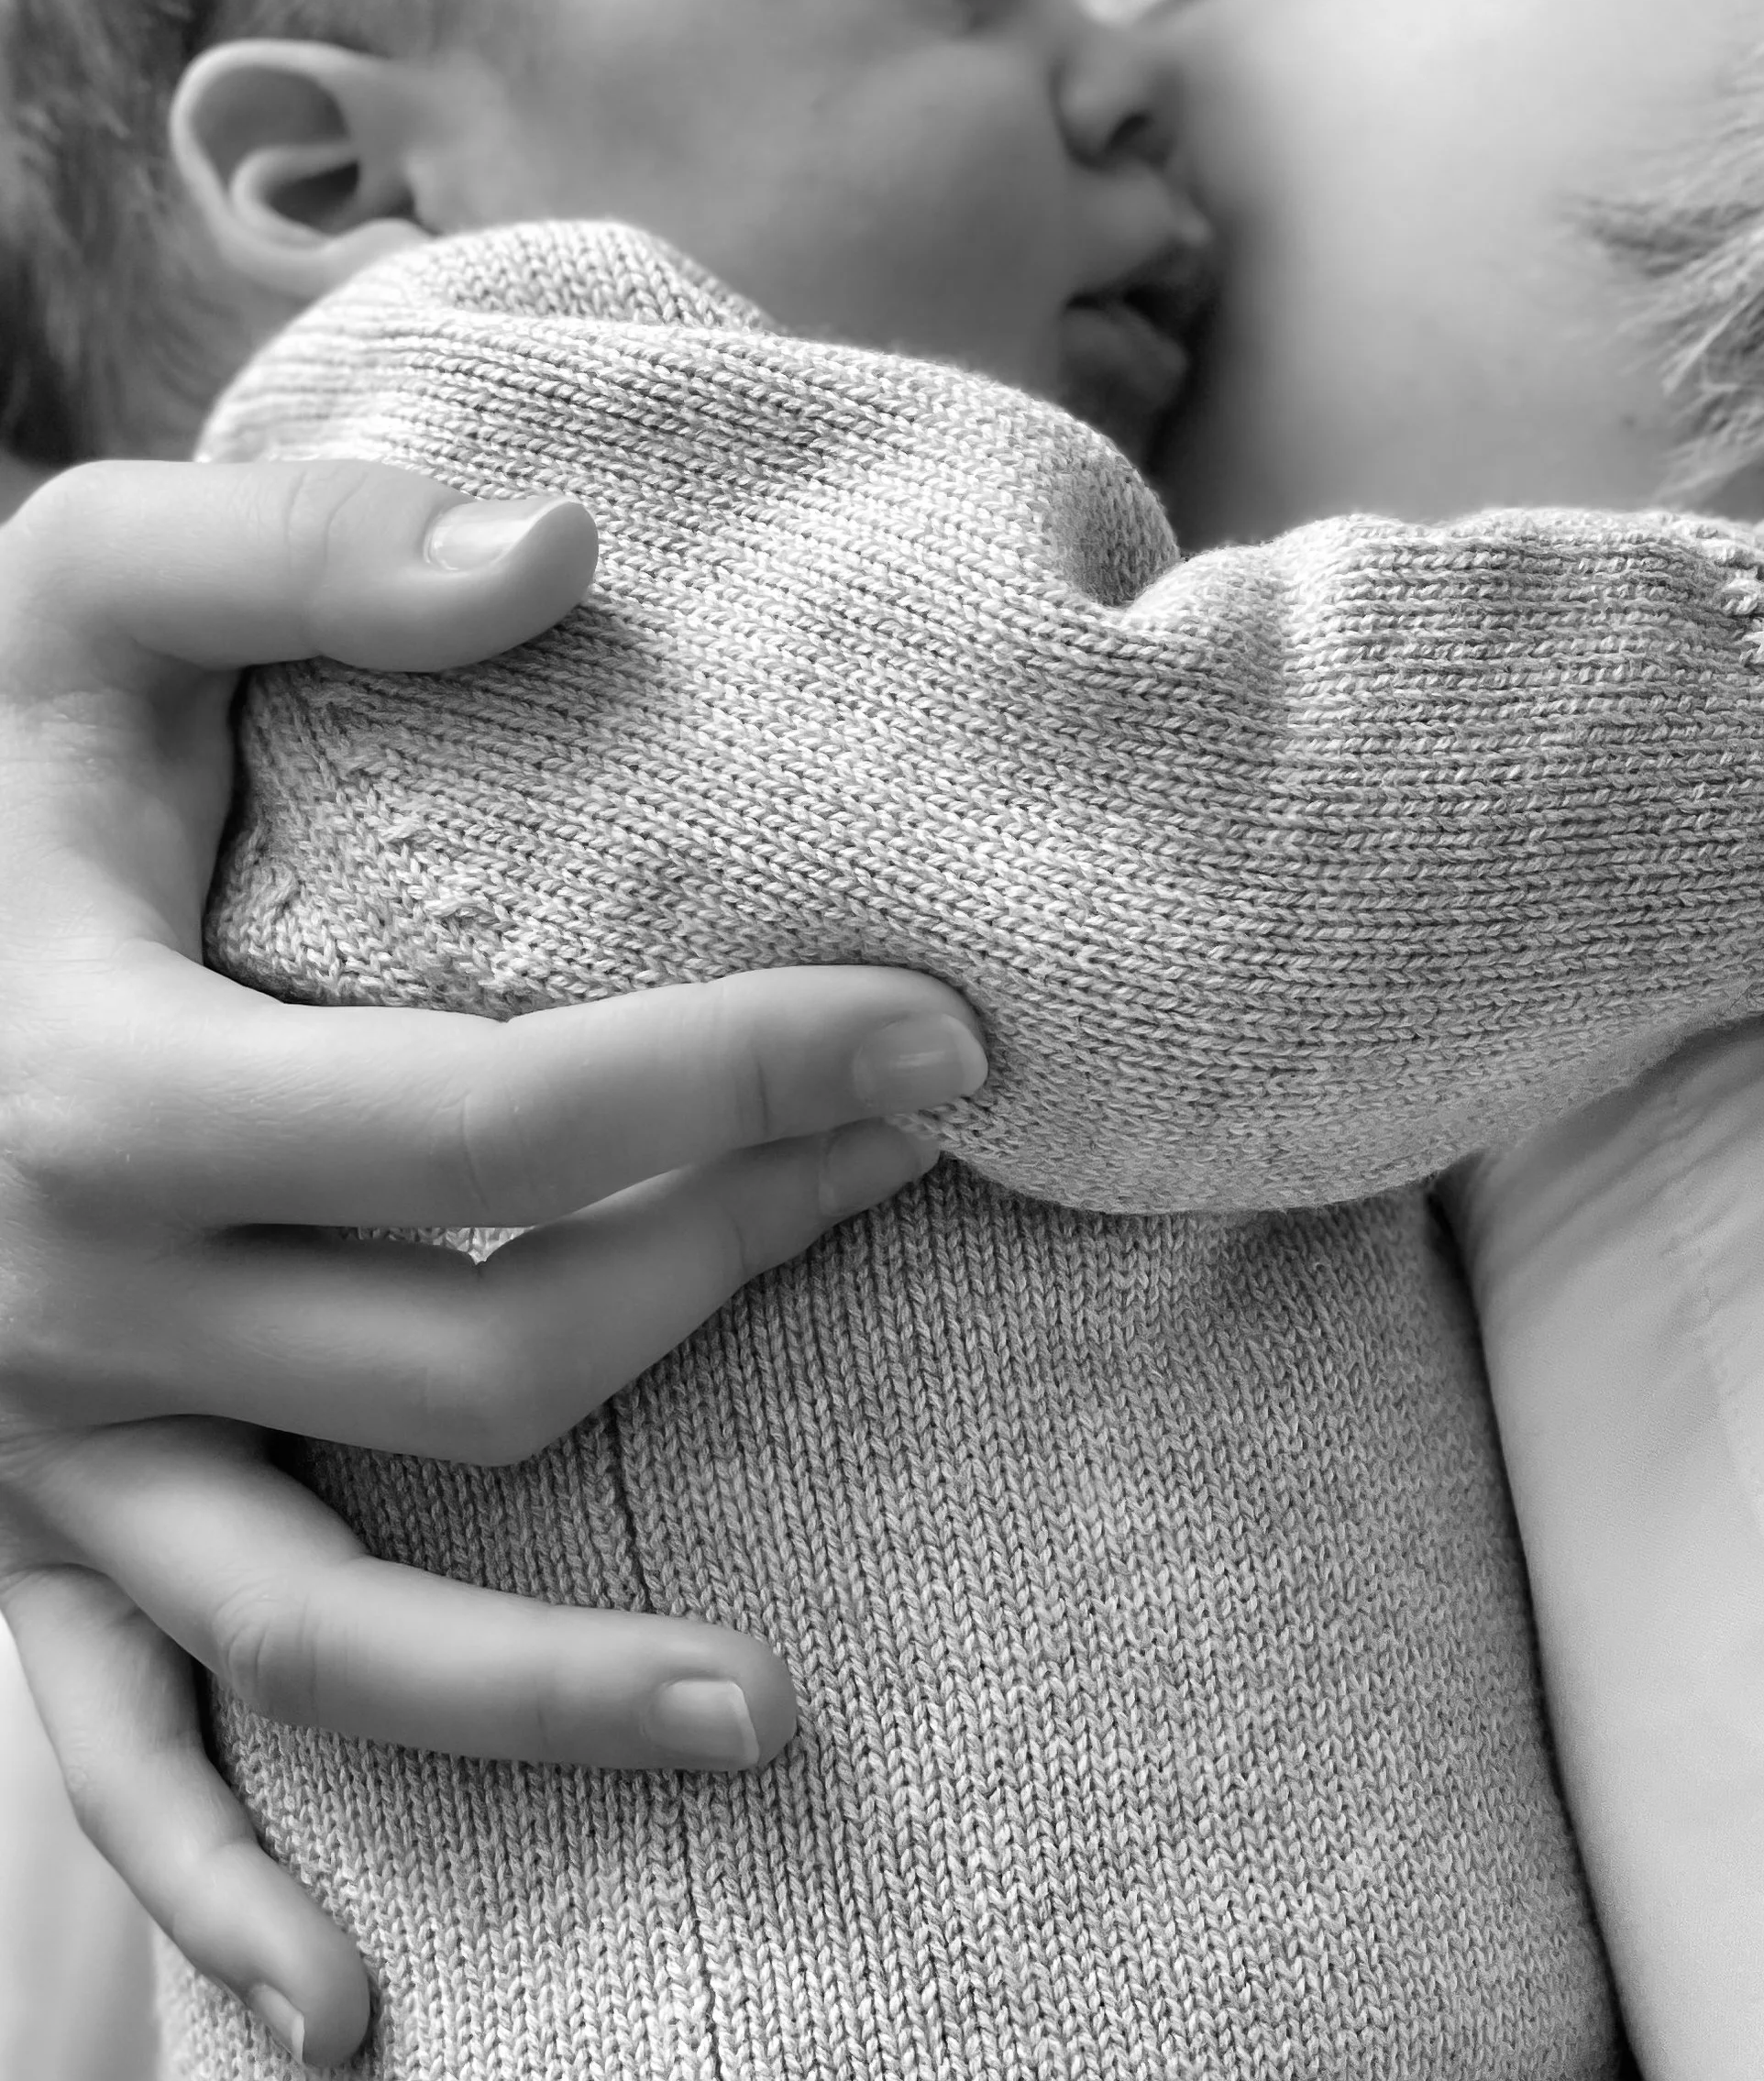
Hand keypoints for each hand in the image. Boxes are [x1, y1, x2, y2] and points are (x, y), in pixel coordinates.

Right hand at [0, 457, 976, 2065]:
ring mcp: (35, 1453)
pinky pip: (104, 1758)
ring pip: (325, 1619)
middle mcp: (70, 1309)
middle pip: (477, 1358)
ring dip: (544, 1685)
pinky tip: (346, 2024)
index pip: (498, 1125)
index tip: (952, 1031)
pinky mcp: (7, 1531)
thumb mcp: (77, 586)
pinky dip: (214, 1896)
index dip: (749, 1077)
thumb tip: (574, 546)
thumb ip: (310, 556)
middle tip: (929, 1160)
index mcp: (106, 1085)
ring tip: (777, 1714)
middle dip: (738, 1263)